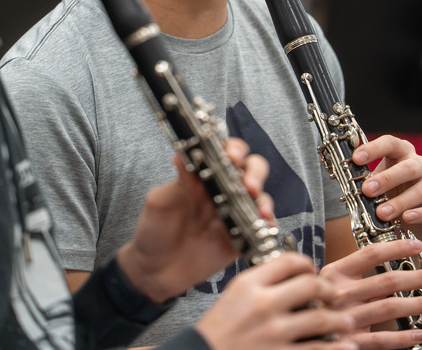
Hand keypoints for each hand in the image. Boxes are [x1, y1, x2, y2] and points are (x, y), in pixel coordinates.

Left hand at [117, 137, 272, 301]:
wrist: (155, 271)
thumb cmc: (154, 231)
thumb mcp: (160, 203)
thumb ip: (177, 182)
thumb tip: (182, 155)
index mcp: (204, 176)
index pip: (226, 153)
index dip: (234, 150)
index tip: (232, 156)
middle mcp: (223, 190)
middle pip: (252, 170)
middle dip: (256, 172)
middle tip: (249, 184)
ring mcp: (235, 213)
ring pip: (261, 197)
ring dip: (264, 200)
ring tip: (260, 210)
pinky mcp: (241, 237)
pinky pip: (261, 228)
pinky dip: (267, 226)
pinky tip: (264, 227)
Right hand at [196, 252, 356, 349]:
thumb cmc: (218, 329)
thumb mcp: (233, 294)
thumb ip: (260, 282)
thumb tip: (292, 272)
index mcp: (249, 284)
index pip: (288, 261)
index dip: (307, 263)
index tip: (312, 270)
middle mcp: (263, 305)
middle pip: (310, 285)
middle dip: (328, 290)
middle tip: (334, 295)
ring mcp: (273, 333)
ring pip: (320, 318)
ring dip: (339, 319)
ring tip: (347, 320)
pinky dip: (336, 348)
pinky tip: (347, 345)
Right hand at [320, 240, 421, 349]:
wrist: (293, 330)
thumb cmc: (311, 304)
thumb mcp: (324, 282)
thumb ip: (348, 273)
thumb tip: (383, 261)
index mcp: (334, 274)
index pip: (370, 253)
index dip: (397, 247)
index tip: (418, 245)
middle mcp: (340, 293)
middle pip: (386, 281)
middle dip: (417, 277)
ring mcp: (345, 318)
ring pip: (390, 308)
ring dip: (418, 304)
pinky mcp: (349, 342)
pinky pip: (381, 339)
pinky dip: (403, 338)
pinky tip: (419, 333)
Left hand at [351, 135, 421, 245]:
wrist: (407, 224)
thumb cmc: (388, 197)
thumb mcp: (374, 185)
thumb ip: (362, 180)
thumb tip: (342, 174)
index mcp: (402, 153)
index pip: (390, 142)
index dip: (374, 148)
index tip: (356, 158)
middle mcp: (421, 164)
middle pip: (408, 166)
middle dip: (386, 179)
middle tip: (367, 190)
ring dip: (400, 201)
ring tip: (382, 213)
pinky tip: (408, 218)